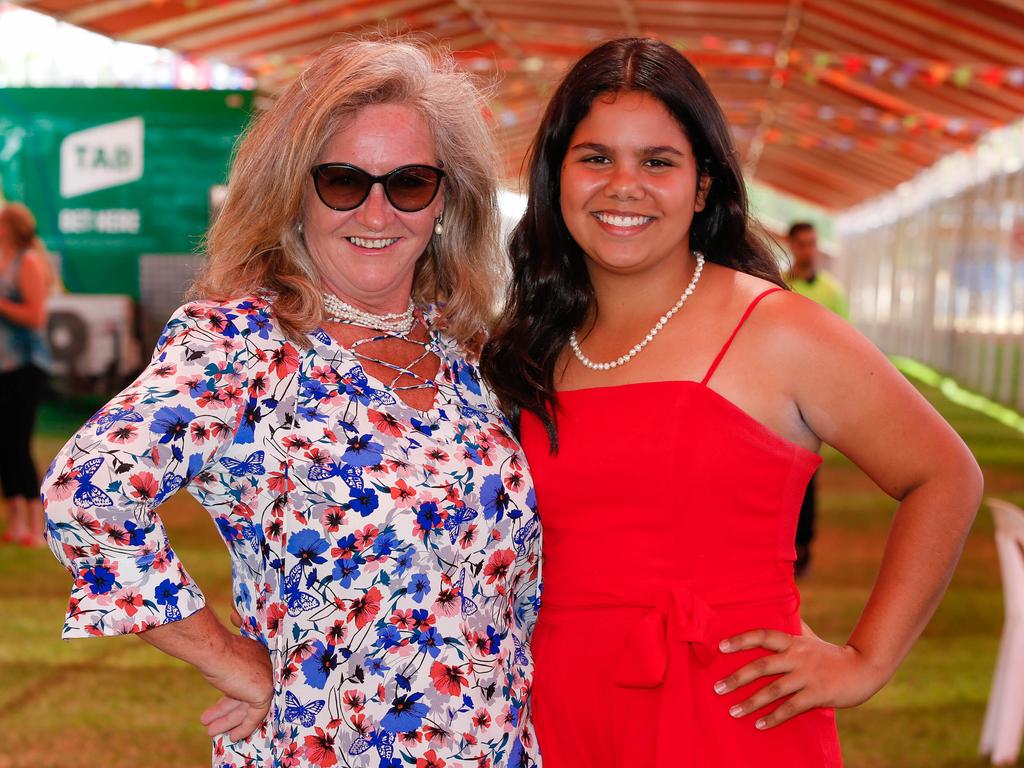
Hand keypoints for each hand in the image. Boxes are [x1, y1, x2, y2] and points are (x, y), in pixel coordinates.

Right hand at [197, 633, 272, 741]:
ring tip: (211, 731)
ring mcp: (267, 678)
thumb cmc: (213, 651)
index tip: (219, 709)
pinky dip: (245, 726)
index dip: (233, 698)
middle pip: (245, 694)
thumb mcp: (222, 661)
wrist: (214, 650)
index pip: (246, 682)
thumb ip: (227, 668)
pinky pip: (256, 714)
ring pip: (248, 706)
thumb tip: (216, 672)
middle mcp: (265, 666)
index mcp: (257, 655)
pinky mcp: (264, 691)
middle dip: (227, 711)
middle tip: (211, 723)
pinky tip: (233, 737)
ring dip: (230, 721)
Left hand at [712, 621, 886, 729]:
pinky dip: (774, 717)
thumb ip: (794, 628)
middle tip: (717, 688)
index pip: (763, 635)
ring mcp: (808, 676)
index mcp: (794, 642)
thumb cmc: (831, 654)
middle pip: (762, 666)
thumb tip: (781, 609)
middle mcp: (798, 657)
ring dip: (751, 702)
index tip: (721, 647)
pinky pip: (791, 708)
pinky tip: (760, 724)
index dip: (741, 640)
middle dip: (737, 678)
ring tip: (733, 711)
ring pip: (774, 690)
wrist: (864, 668)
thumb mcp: (811, 638)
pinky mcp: (817, 695)